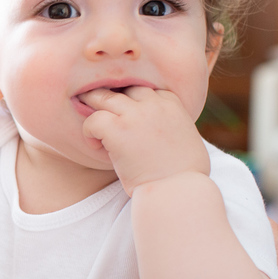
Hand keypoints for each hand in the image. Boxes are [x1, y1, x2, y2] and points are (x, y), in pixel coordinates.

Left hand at [80, 87, 208, 194]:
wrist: (178, 189)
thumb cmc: (186, 174)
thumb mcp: (188, 138)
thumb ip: (173, 125)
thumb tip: (165, 130)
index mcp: (172, 104)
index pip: (145, 89)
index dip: (132, 101)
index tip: (126, 116)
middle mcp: (153, 104)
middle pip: (123, 88)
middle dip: (111, 99)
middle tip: (99, 112)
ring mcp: (135, 115)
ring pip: (103, 97)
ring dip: (93, 109)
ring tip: (93, 128)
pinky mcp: (117, 129)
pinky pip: (92, 119)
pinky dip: (89, 131)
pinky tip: (95, 145)